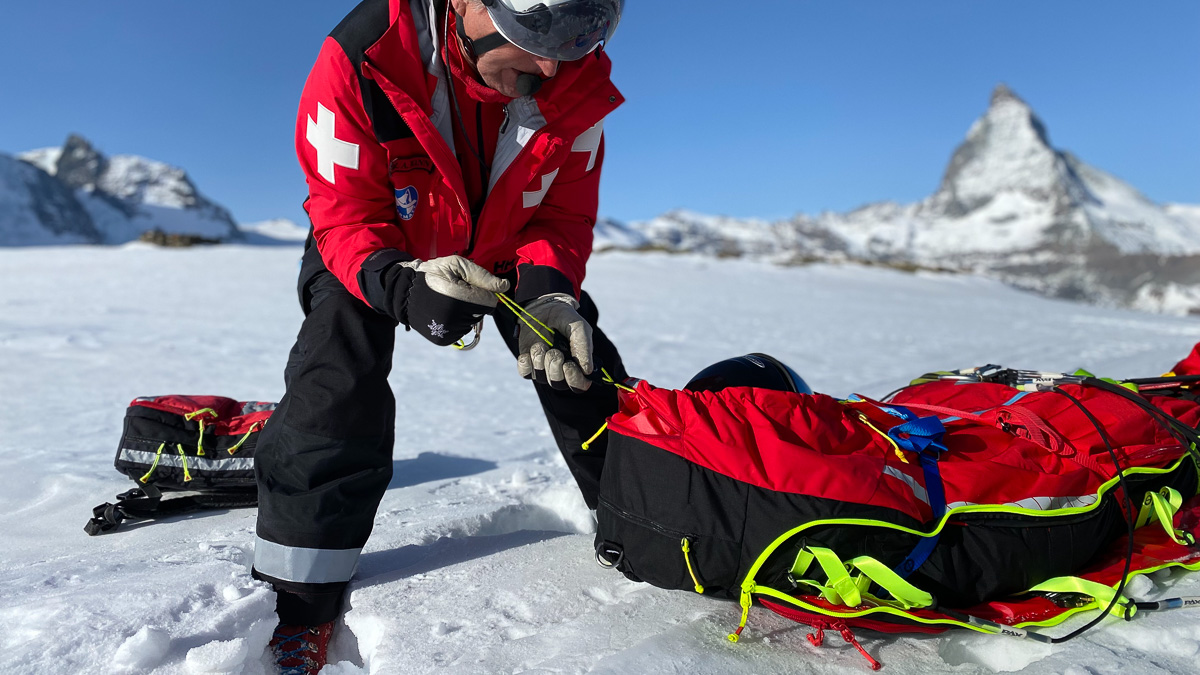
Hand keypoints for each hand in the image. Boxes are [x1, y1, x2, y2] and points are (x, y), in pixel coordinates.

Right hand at [392, 256, 509, 345]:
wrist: (405, 290)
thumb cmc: (434, 273)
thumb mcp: (457, 265)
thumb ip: (482, 276)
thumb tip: (504, 287)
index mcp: (459, 298)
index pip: (489, 302)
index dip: (481, 291)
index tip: (466, 285)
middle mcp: (454, 318)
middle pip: (482, 313)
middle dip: (474, 302)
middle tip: (455, 292)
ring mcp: (448, 331)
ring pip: (472, 322)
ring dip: (465, 313)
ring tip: (447, 302)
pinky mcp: (443, 339)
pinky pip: (462, 331)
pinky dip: (457, 322)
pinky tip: (444, 312)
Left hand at [516, 293, 592, 391]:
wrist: (544, 308)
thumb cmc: (566, 320)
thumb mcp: (579, 327)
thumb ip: (583, 347)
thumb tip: (587, 371)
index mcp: (577, 365)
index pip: (578, 386)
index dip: (574, 380)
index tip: (569, 365)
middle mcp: (561, 371)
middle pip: (558, 385)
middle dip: (555, 369)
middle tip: (554, 352)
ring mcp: (543, 369)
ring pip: (541, 378)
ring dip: (540, 361)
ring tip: (541, 344)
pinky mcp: (528, 364)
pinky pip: (525, 373)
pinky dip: (526, 362)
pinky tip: (531, 349)